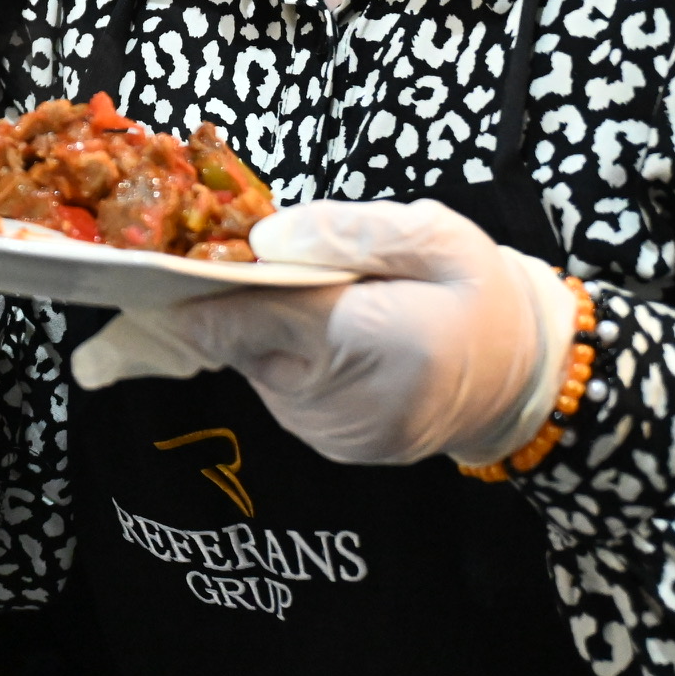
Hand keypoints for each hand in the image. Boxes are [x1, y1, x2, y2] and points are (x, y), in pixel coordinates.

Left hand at [71, 201, 573, 467]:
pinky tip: (303, 328)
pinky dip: (275, 354)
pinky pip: (275, 387)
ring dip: (252, 327)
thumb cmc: (480, 293)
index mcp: (379, 342)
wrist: (523, 378)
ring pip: (252, 365)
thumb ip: (349, 231)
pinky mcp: (330, 444)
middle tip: (194, 257)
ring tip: (277, 288)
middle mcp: (347, 402)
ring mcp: (335, 433)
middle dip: (218, 297)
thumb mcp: (436, 235)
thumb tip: (264, 240)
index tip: (151, 262)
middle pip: (242, 342)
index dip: (200, 286)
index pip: (257, 316)